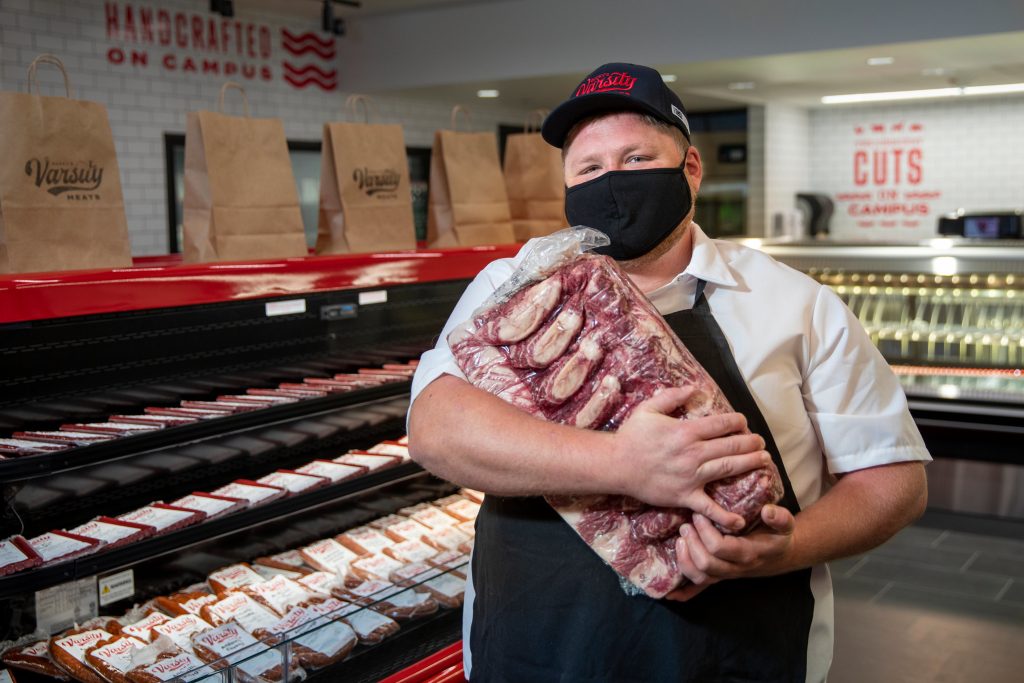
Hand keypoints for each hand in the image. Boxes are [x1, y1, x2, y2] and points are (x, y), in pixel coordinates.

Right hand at [612, 387, 770, 531]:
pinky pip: (708, 507)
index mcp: (685, 431)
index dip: (737, 421)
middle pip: (731, 446)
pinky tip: (741, 520)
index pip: (721, 424)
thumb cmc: (631, 436)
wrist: (615, 465)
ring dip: (749, 464)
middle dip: (750, 442)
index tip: (743, 422)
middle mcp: (693, 453)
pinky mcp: (685, 496)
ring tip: (763, 460)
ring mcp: (691, 476)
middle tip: (761, 442)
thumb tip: (694, 388)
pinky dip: (724, 516)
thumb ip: (672, 396)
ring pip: (728, 468)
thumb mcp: (648, 409)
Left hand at [675, 504, 795, 590]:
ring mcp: (726, 574)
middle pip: (706, 564)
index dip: (705, 532)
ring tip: (679, 540)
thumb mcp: (786, 524)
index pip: (721, 548)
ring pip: (700, 577)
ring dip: (684, 560)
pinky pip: (700, 589)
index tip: (699, 515)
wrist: (780, 555)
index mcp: (749, 553)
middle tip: (686, 526)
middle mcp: (736, 567)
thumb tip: (768, 511)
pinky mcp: (719, 577)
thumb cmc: (779, 536)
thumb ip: (780, 517)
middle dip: (692, 544)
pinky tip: (670, 594)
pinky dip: (684, 593)